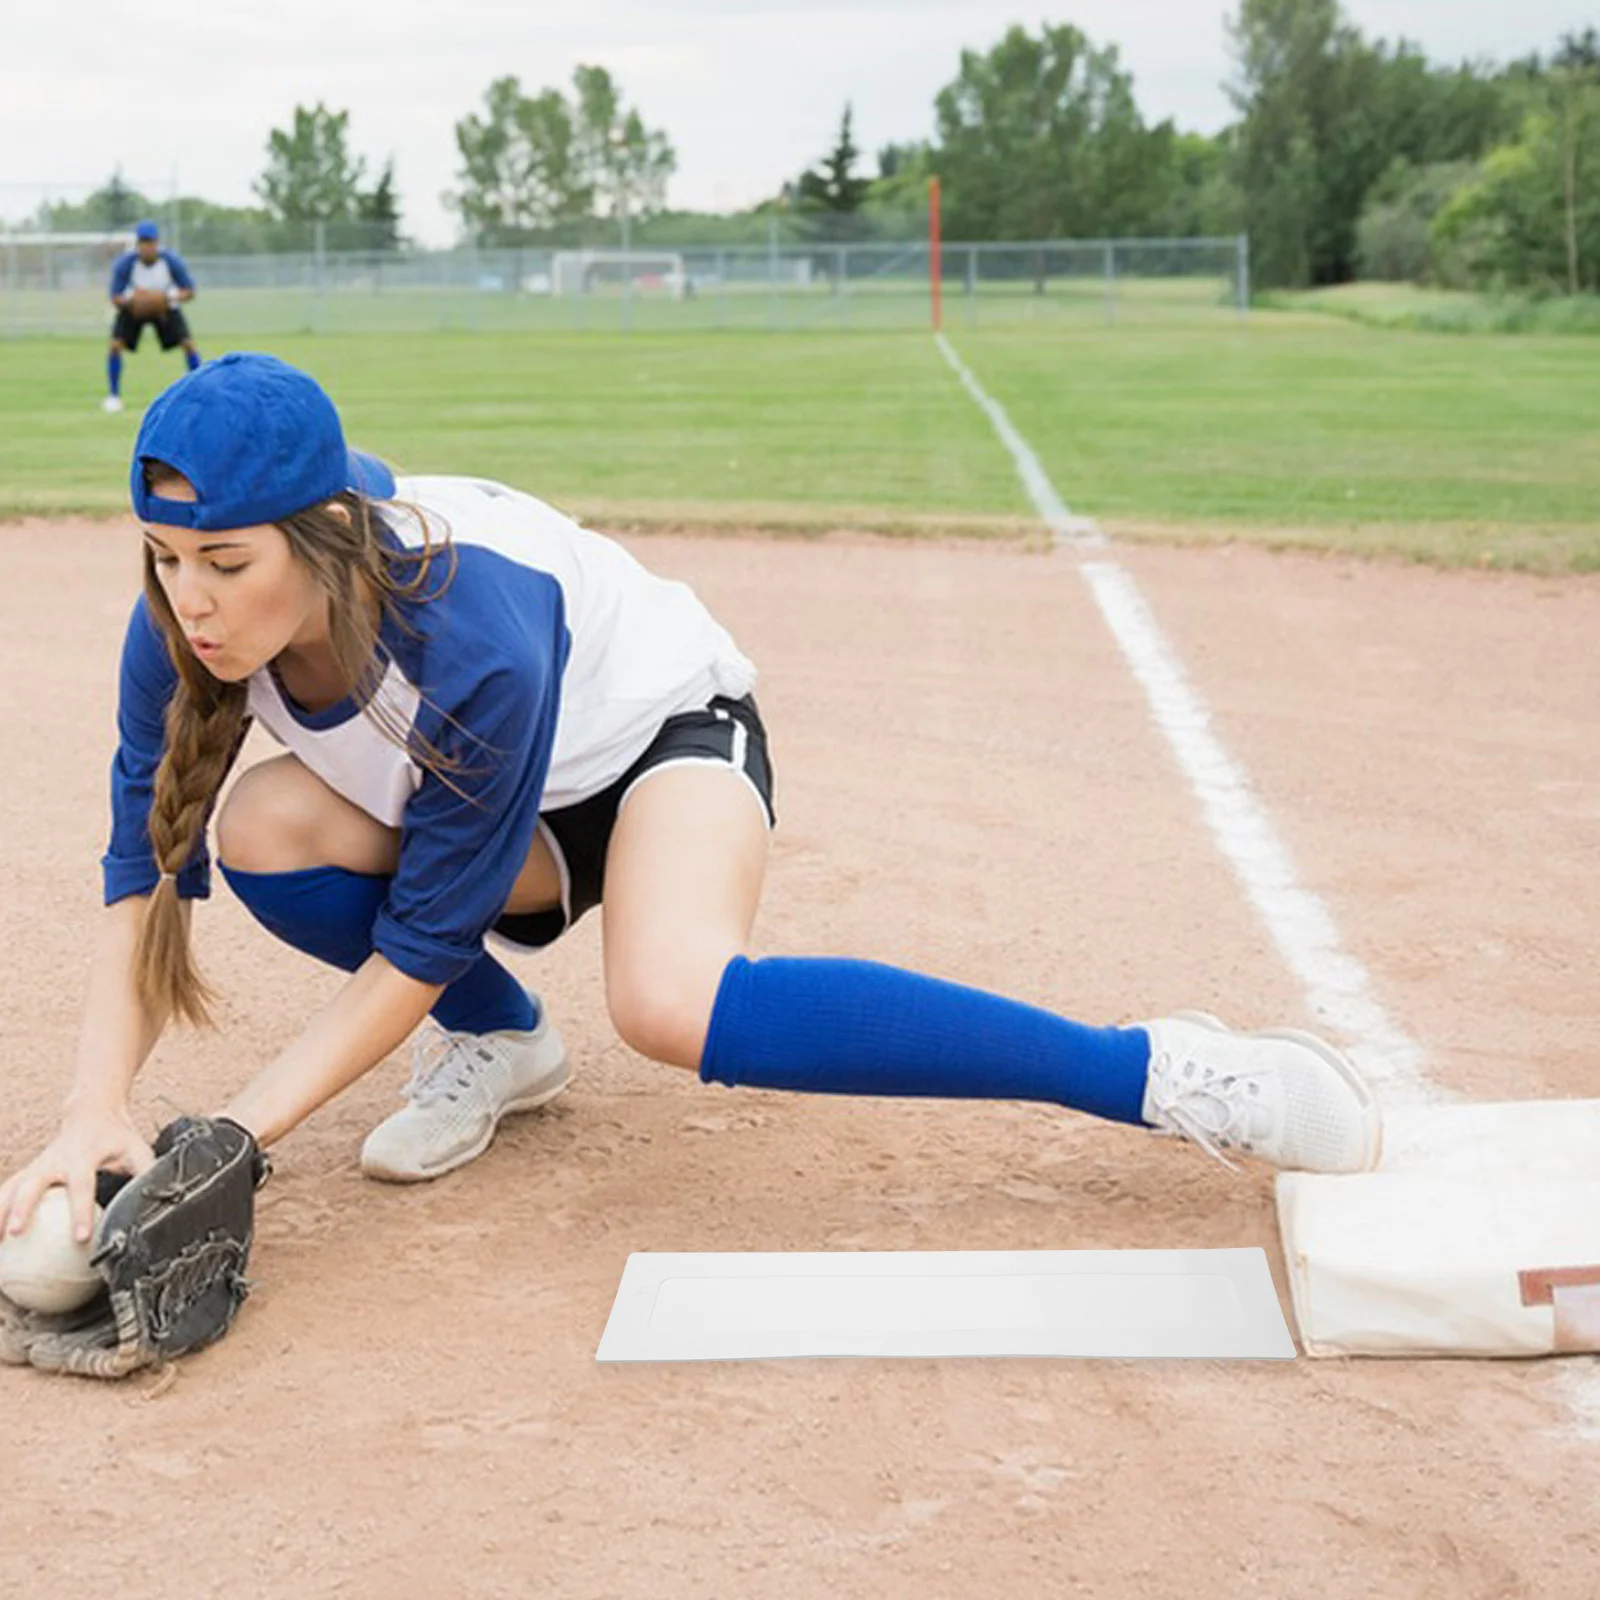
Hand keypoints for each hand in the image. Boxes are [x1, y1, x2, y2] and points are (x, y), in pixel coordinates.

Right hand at [0, 1108, 154, 1244]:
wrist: (92, 1112)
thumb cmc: (117, 1137)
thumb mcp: (136, 1150)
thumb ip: (146, 1173)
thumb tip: (161, 1201)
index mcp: (84, 1156)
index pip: (81, 1186)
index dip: (80, 1212)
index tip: (81, 1237)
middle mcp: (55, 1161)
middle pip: (33, 1185)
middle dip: (23, 1209)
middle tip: (15, 1233)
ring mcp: (37, 1165)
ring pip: (11, 1189)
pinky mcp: (27, 1172)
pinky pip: (6, 1192)